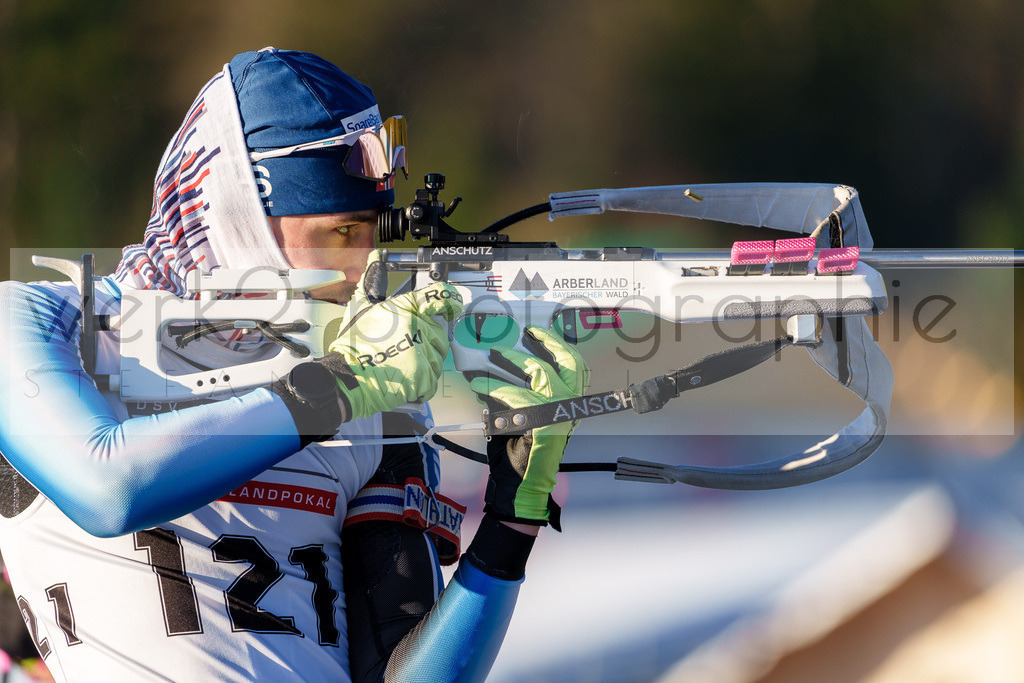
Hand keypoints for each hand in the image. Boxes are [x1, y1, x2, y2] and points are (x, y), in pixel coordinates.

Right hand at [320, 251, 462, 420]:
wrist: (348, 378)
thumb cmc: (354, 345)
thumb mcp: (361, 307)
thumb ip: (373, 280)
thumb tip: (376, 256)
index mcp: (406, 308)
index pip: (439, 296)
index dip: (450, 299)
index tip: (452, 306)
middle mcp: (418, 327)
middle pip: (438, 332)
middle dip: (426, 341)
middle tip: (404, 349)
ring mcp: (423, 352)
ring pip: (437, 356)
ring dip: (423, 361)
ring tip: (400, 364)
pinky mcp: (424, 375)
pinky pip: (432, 377)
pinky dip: (420, 382)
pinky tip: (403, 379)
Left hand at [465, 326, 588, 525]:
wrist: (520, 486)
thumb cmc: (519, 454)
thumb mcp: (521, 417)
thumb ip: (516, 395)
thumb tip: (494, 369)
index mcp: (569, 406)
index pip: (577, 369)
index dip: (560, 347)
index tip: (539, 332)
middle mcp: (571, 409)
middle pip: (571, 363)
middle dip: (549, 342)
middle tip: (528, 331)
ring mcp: (561, 416)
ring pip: (541, 374)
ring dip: (513, 361)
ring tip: (492, 354)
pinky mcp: (546, 425)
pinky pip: (518, 397)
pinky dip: (495, 388)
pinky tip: (479, 385)